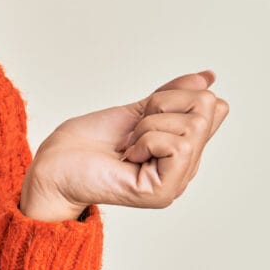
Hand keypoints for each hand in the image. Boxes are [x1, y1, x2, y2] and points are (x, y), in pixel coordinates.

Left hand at [19, 70, 229, 221]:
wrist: (54, 165)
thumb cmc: (86, 142)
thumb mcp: (137, 110)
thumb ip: (173, 96)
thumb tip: (208, 78)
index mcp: (184, 148)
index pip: (215, 106)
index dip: (174, 96)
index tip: (143, 113)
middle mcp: (186, 167)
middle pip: (208, 107)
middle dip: (161, 106)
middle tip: (132, 131)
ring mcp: (177, 182)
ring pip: (193, 125)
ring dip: (149, 125)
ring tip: (128, 145)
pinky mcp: (163, 192)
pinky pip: (178, 145)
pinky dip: (146, 140)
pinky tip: (128, 157)